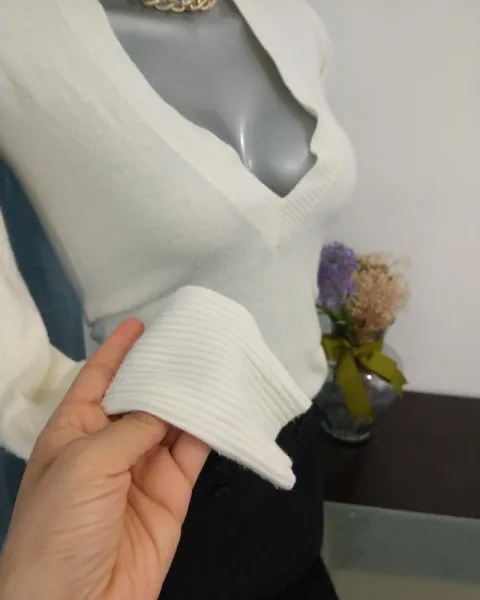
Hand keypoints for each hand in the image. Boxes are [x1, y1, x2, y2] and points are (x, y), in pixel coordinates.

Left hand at [0, 319, 209, 599]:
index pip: (98, 379)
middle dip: (164, 369)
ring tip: (216, 364)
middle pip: (142, 397)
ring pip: (172, 421)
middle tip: (193, 340)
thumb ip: (133, 429)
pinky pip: (193, 452)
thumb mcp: (85, 466)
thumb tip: (170, 404)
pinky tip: (223, 407)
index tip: (140, 323)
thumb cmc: (59, 529)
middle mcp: (110, 444)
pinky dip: (209, 430)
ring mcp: (143, 468)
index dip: (118, 351)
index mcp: (75, 430)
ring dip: (192, 397)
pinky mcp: (172, 493)